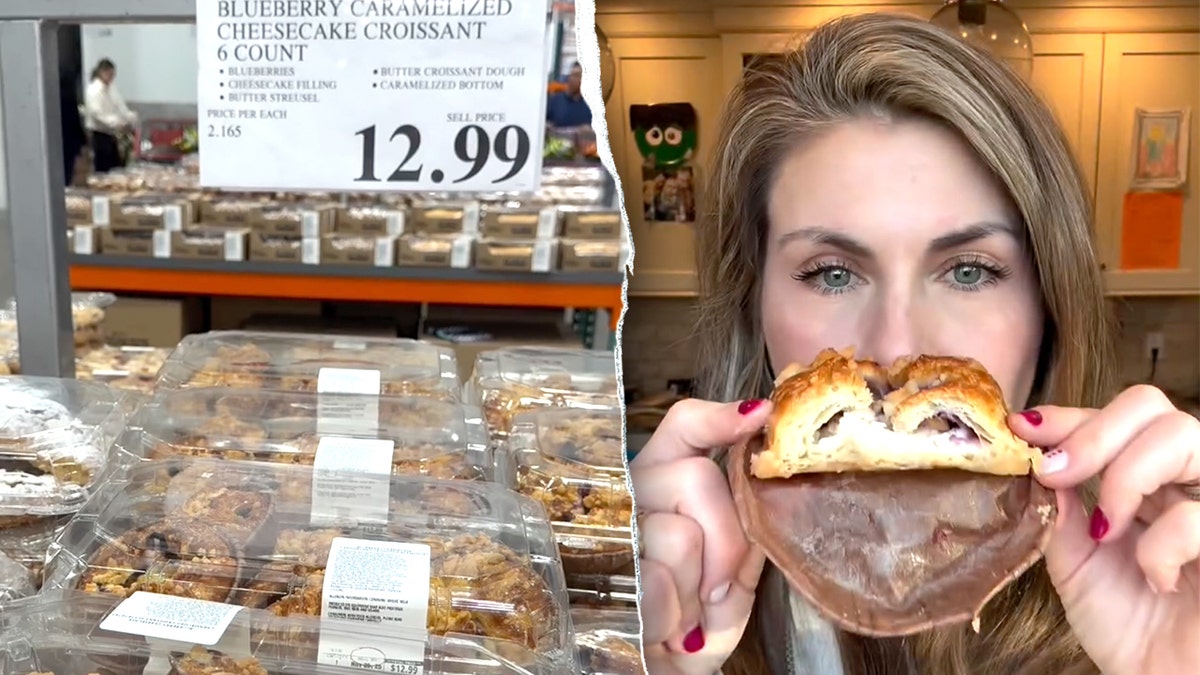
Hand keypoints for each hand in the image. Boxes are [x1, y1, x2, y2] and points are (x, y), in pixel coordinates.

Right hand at [631, 398, 771, 674]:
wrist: (652, 674)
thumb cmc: (690, 632)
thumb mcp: (730, 585)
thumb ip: (743, 543)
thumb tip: (758, 509)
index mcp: (665, 486)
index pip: (684, 428)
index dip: (717, 417)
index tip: (756, 415)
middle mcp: (630, 492)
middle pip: (698, 478)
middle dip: (726, 545)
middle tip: (715, 594)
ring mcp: (606, 526)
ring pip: (679, 531)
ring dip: (694, 592)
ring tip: (682, 617)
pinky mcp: (591, 568)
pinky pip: (652, 578)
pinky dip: (669, 614)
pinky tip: (658, 629)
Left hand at [1011, 385, 1199, 674]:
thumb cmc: (1130, 630)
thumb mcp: (1074, 563)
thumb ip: (1058, 511)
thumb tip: (1034, 458)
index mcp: (1148, 479)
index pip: (1116, 417)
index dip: (1069, 416)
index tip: (1021, 429)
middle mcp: (1187, 481)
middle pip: (1151, 406)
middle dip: (1092, 434)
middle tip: (1054, 475)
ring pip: (1181, 434)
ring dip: (1125, 475)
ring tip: (1106, 528)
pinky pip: (1199, 515)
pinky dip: (1161, 545)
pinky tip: (1156, 578)